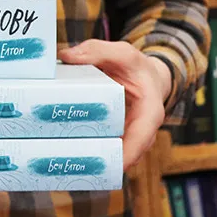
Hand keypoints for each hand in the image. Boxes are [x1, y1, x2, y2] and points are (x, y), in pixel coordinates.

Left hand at [58, 39, 171, 169]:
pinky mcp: (118, 138)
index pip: (142, 138)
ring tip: (70, 162)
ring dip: (95, 159)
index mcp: (150, 112)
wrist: (147, 75)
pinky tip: (68, 152)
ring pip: (114, 155)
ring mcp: (130, 137)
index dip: (128, 153)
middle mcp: (143, 130)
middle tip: (77, 164)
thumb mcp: (121, 52)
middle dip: (103, 161)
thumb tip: (66, 56)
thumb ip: (96, 51)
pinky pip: (107, 149)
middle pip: (126, 153)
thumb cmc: (136, 66)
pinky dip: (90, 151)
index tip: (112, 166)